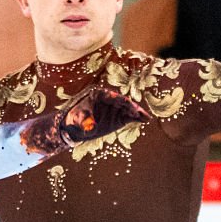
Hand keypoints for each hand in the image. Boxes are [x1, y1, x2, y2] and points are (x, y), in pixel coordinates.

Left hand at [23, 84, 149, 153]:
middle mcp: (110, 99)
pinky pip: (129, 117)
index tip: (126, 103)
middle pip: (123, 101)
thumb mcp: (77, 118)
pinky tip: (145, 120)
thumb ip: (84, 121)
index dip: (119, 100)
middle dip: (131, 106)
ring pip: (128, 109)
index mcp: (99, 94)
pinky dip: (137, 118)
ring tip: (146, 117)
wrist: (74, 127)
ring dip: (137, 112)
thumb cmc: (74, 118)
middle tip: (139, 112)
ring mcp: (115, 108)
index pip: (112, 96)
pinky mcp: (118, 117)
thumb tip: (90, 127)